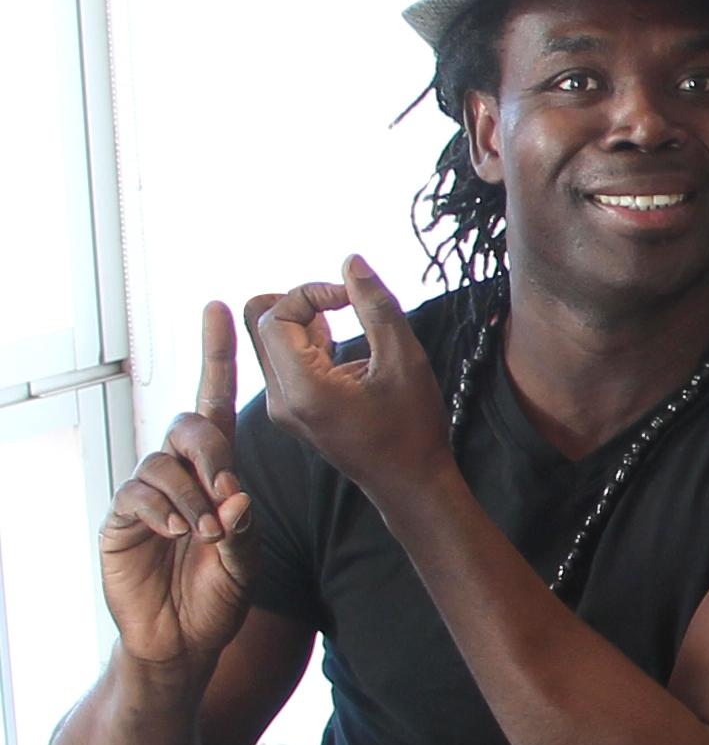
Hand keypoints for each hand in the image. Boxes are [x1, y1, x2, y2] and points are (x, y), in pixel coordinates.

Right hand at [96, 303, 257, 677]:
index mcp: (214, 471)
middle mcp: (178, 472)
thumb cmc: (219, 592)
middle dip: (213, 454)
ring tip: (203, 535)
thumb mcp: (245, 556)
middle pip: (191, 426)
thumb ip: (241, 525)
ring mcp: (146, 492)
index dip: (217, 356)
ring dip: (192, 497)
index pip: (214, 402)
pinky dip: (164, 512)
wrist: (183, 638)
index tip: (222, 309)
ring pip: (165, 464)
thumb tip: (234, 496)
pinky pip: (139, 494)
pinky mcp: (121, 517)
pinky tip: (177, 535)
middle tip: (228, 495)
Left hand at [242, 262, 449, 502]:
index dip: (309, 293)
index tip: (350, 297)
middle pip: (260, 322)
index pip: (274, 316)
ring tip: (347, 324)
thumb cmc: (412, 428)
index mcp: (302, 389)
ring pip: (268, 339)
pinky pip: (281, 358)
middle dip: (298, 302)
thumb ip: (377, 308)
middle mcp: (280, 398)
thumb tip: (352, 262)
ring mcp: (282, 406)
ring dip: (303, 320)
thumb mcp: (405, 361)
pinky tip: (342, 345)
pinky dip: (307, 340)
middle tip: (340, 304)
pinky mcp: (291, 408)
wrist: (408, 482)